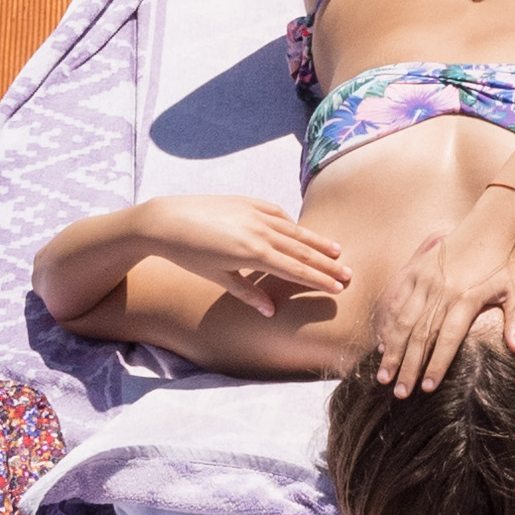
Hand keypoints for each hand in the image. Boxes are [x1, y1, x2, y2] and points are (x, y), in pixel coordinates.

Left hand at [137, 195, 348, 316]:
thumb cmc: (189, 255)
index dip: (318, 280)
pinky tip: (300, 231)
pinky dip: (291, 224)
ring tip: (336, 252)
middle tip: (348, 274)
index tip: (338, 288)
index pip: (295, 269)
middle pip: (302, 250)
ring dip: (316, 242)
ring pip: (294, 230)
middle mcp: (260, 231)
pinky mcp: (247, 202)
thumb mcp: (219, 277)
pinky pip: (277, 213)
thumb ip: (248, 292)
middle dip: (326, 264)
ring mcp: (255, 214)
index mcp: (254, 254)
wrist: (166, 221)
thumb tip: (271, 311)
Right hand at [375, 226, 514, 397]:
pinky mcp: (415, 270)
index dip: (436, 365)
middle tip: (399, 393)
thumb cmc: (506, 264)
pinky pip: (396, 300)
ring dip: (392, 350)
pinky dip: (387, 324)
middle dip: (408, 367)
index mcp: (465, 298)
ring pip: (403, 320)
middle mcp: (441, 290)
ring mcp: (424, 279)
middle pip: (420, 336)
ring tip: (384, 376)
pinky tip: (381, 345)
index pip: (447, 339)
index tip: (427, 389)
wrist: (490, 226)